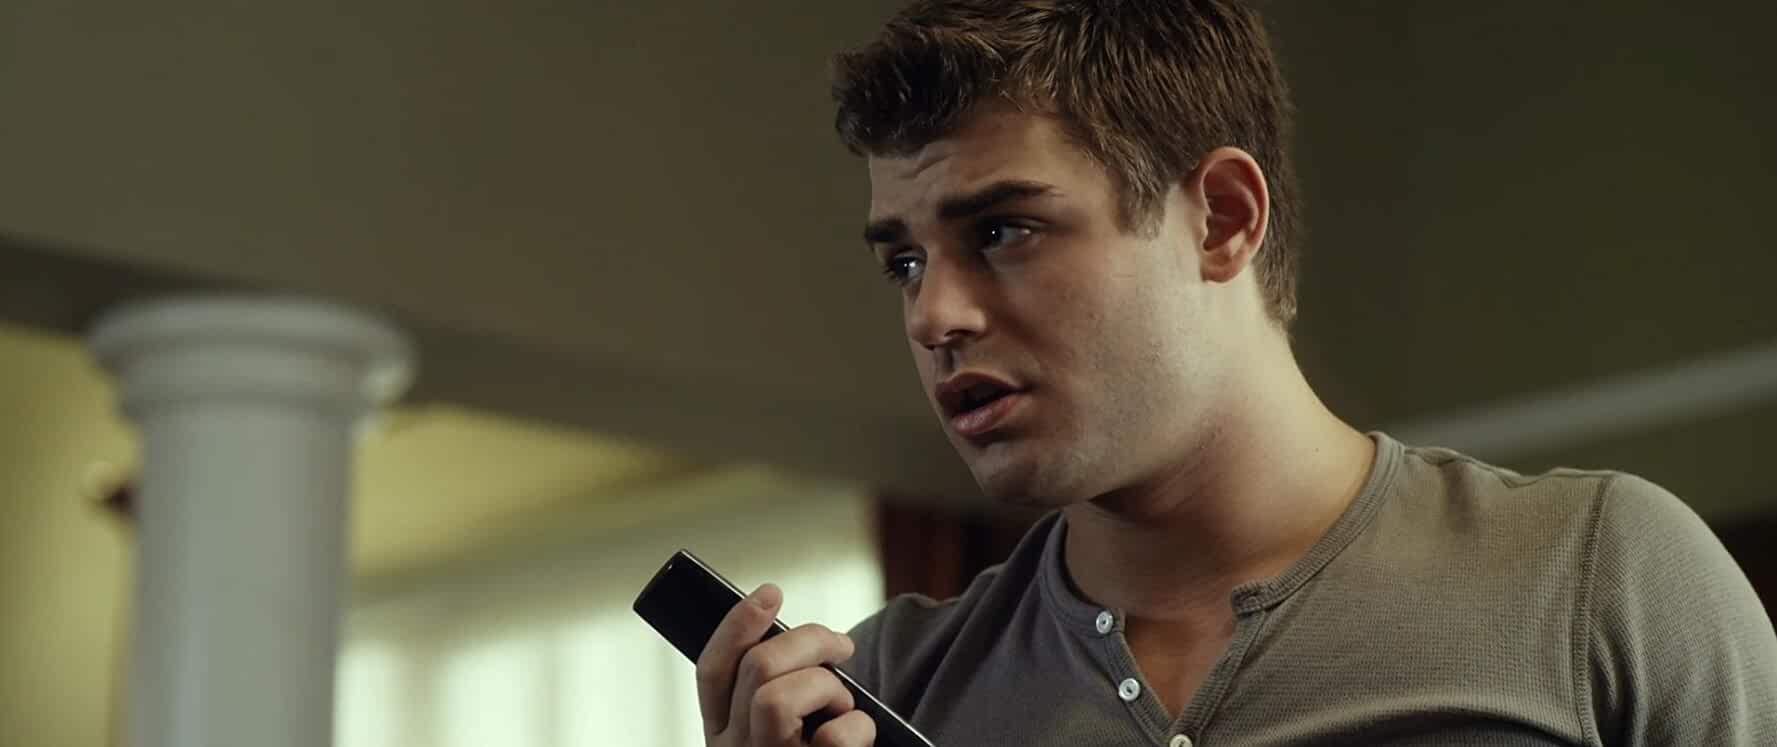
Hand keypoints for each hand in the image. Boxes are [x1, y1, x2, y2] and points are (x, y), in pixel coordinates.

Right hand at [696, 583, 875, 746]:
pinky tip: (861, 738)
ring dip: (824, 687)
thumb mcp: (781, 736)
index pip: (711, 671)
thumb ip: (777, 696)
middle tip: (841, 646)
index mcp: (721, 739)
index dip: (737, 625)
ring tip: (843, 706)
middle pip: (755, 668)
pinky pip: (834, 736)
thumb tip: (805, 643)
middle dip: (807, 641)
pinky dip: (858, 726)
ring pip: (776, 696)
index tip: (770, 592)